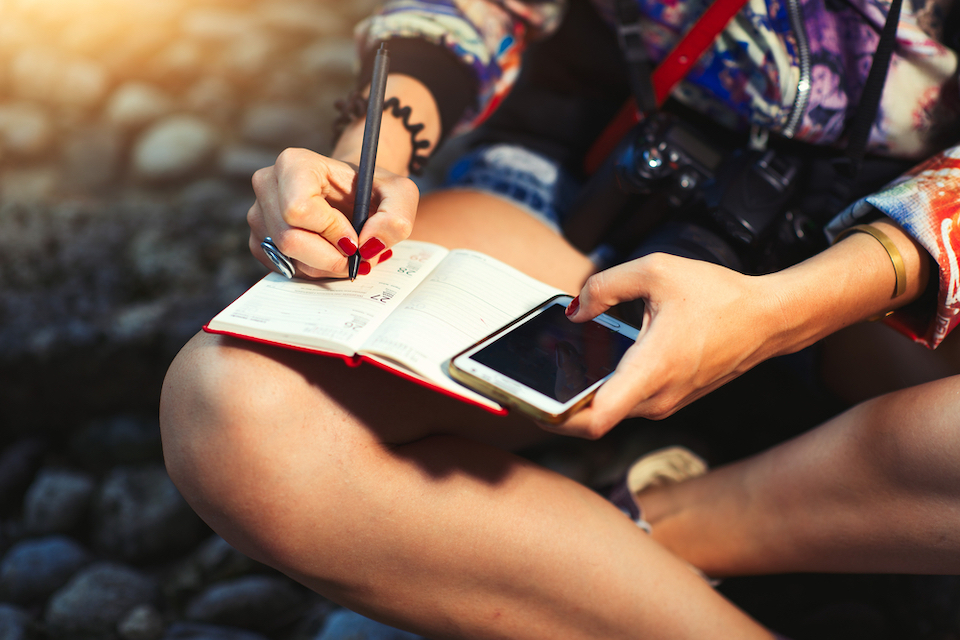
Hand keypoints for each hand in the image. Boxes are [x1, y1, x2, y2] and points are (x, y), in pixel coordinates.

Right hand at [247, 147, 419, 278]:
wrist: (352, 195)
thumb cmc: (372, 189)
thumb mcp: (400, 195)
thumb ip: (396, 217)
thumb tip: (369, 245)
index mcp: (294, 163)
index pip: (300, 209)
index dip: (332, 231)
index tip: (355, 235)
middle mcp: (268, 184)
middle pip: (290, 239)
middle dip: (330, 256)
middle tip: (356, 252)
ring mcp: (258, 213)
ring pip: (287, 257)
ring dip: (325, 265)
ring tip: (346, 251)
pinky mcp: (259, 239)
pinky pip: (282, 268)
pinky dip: (311, 270)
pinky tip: (328, 254)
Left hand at [548, 253, 772, 438]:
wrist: (768, 320)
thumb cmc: (720, 296)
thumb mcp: (656, 270)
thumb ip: (605, 285)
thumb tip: (575, 309)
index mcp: (652, 369)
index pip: (596, 420)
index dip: (556, 417)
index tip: (530, 403)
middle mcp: (657, 397)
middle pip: (593, 419)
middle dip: (558, 403)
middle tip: (532, 377)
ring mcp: (665, 403)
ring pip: (609, 411)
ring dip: (581, 395)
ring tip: (559, 363)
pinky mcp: (670, 399)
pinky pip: (627, 402)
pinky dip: (604, 390)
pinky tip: (592, 362)